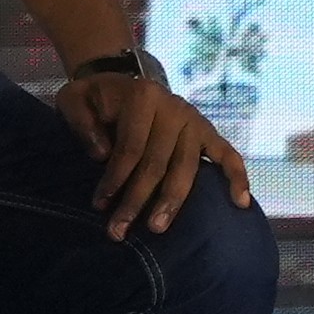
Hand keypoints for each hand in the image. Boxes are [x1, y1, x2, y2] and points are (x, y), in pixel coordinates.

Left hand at [57, 64, 256, 233]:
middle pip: (158, 163)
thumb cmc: (96, 99)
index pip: (130, 147)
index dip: (114, 179)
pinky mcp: (207, 132)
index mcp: (143, 96)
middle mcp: (174, 107)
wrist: (118, 81)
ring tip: (157, 228)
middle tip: (119, 231)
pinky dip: (237, 177)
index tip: (99, 205)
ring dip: (172, 202)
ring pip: (187, 168)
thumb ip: (82, 123)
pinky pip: (227, 155)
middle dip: (137, 200)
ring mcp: (194, 120)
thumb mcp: (74, 100)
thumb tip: (102, 155)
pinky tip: (239, 203)